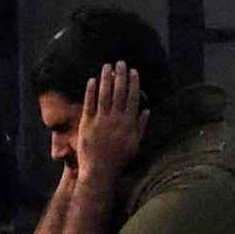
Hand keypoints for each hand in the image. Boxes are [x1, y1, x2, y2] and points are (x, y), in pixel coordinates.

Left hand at [67, 61, 146, 187]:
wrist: (100, 170)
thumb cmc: (119, 158)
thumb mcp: (135, 143)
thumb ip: (141, 126)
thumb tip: (147, 110)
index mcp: (129, 123)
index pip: (133, 98)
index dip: (133, 83)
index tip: (133, 71)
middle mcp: (116, 119)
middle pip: (119, 93)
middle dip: (120, 76)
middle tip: (120, 62)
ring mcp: (100, 120)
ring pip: (104, 95)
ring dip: (106, 79)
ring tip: (107, 66)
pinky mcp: (86, 123)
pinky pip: (89, 104)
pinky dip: (91, 91)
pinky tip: (92, 80)